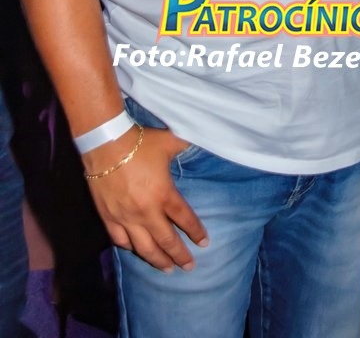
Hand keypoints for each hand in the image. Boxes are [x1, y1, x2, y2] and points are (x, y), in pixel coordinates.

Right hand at [83, 125, 207, 270]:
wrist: (106, 143)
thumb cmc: (140, 143)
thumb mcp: (170, 141)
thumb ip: (186, 147)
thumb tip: (202, 140)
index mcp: (164, 195)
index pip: (185, 219)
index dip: (196, 232)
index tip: (204, 243)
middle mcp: (146, 212)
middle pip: (166, 240)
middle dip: (179, 255)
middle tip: (189, 267)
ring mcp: (126, 218)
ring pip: (144, 247)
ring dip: (157, 260)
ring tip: (167, 269)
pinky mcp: (108, 218)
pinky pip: (120, 240)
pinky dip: (130, 249)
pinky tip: (137, 251)